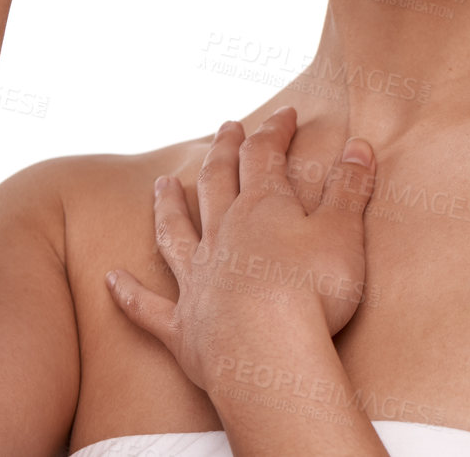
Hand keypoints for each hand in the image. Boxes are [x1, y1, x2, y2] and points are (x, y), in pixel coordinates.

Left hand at [105, 107, 377, 394]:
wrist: (268, 355)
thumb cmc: (312, 292)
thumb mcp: (343, 232)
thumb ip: (349, 189)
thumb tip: (358, 145)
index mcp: (261, 208)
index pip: (264, 156)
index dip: (274, 132)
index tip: (285, 114)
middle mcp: (222, 235)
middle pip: (216, 182)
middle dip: (223, 152)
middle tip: (225, 127)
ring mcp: (197, 279)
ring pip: (174, 233)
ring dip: (167, 207)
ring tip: (161, 186)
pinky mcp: (183, 327)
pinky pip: (148, 307)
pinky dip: (129, 294)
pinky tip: (111, 280)